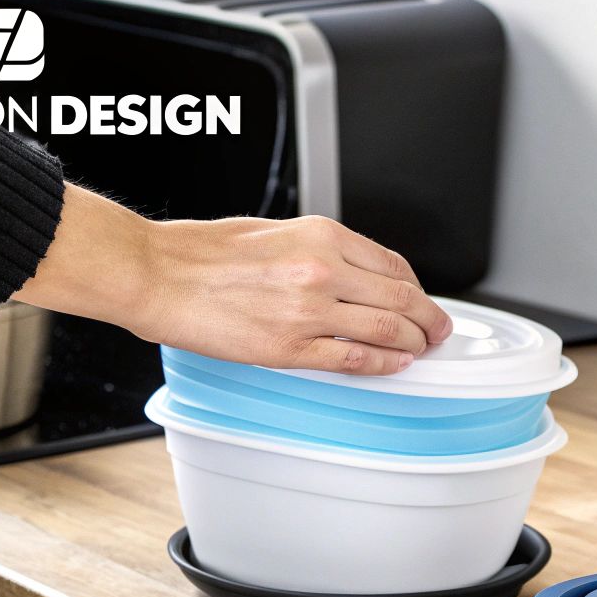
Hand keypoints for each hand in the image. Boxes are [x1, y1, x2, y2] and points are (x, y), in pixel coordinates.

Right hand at [15, 185, 451, 374]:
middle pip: (402, 299)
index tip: (423, 300)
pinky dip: (382, 364)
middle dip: (429, 319)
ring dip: (413, 344)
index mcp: (320, 235)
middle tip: (439, 331)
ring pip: (387, 330)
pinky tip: (393, 365)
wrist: (157, 274)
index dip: (418, 288)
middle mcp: (323, 270)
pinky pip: (354, 359)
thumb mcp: (274, 231)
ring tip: (422, 351)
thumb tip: (352, 273)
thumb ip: (318, 251)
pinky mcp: (290, 348)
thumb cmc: (201, 252)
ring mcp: (309, 311)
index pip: (393, 265)